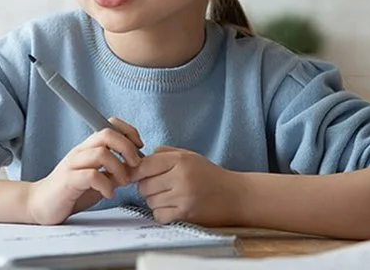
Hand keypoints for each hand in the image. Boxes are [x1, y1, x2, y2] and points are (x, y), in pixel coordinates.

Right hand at [25, 117, 143, 224]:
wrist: (40, 204)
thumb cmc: (71, 191)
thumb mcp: (99, 178)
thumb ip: (115, 171)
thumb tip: (138, 168)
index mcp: (89, 147)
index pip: (110, 125)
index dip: (129, 132)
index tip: (139, 149)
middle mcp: (80, 151)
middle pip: (107, 133)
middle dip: (128, 148)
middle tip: (134, 165)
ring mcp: (73, 165)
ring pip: (101, 153)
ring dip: (119, 169)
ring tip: (121, 183)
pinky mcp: (68, 181)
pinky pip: (92, 176)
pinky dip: (106, 186)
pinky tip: (108, 194)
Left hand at [130, 146, 245, 226]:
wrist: (236, 196)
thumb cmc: (209, 175)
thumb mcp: (189, 156)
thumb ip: (164, 154)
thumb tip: (137, 159)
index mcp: (180, 160)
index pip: (144, 165)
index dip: (134, 172)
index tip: (133, 176)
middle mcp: (181, 177)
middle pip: (144, 185)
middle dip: (147, 187)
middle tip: (160, 187)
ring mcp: (183, 197)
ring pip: (150, 201)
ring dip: (155, 201)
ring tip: (171, 197)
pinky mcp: (186, 214)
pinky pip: (158, 215)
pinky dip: (162, 214)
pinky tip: (174, 208)